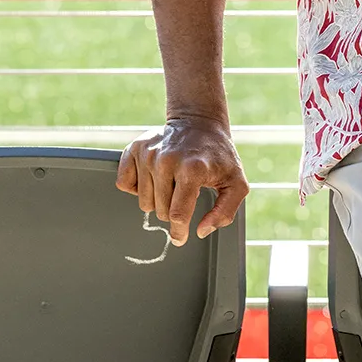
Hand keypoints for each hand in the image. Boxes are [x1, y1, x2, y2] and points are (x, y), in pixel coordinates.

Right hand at [116, 116, 249, 245]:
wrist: (199, 122)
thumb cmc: (218, 156)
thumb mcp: (236, 183)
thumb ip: (225, 212)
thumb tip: (201, 231)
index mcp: (192, 169)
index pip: (177, 214)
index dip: (179, 232)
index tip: (179, 238)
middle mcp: (166, 160)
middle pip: (160, 211)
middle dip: (172, 211)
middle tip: (184, 194)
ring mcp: (148, 153)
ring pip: (144, 202)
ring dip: (157, 199)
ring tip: (171, 182)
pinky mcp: (135, 148)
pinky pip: (124, 183)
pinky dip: (136, 187)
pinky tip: (153, 178)